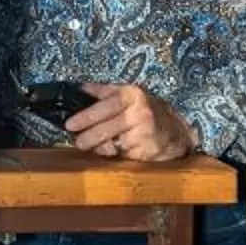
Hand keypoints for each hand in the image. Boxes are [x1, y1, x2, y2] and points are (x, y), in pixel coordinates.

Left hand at [63, 83, 197, 162]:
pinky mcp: (147, 151)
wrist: (175, 130)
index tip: (70, 124)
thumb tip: (78, 88)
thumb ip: (103, 91)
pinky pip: (122, 156)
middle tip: (78, 142)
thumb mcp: (128, 93)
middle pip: (105, 129)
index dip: (86, 117)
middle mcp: (139, 114)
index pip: (105, 106)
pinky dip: (114, 155)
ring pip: (112, 145)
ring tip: (95, 146)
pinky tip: (113, 151)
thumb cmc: (146, 109)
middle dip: (87, 138)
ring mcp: (144, 134)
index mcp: (132, 95)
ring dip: (99, 148)